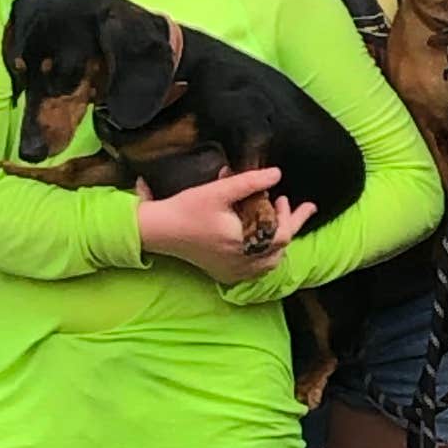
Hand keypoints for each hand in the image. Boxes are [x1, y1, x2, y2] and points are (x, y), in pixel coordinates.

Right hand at [135, 169, 306, 281]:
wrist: (159, 230)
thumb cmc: (186, 210)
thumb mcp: (219, 191)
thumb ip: (250, 182)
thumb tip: (276, 174)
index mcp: (243, 243)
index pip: (282, 235)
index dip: (288, 216)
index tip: (283, 198)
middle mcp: (241, 262)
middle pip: (280, 250)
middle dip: (288, 226)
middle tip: (288, 207)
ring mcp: (233, 272)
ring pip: (270, 264)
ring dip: (278, 244)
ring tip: (279, 224)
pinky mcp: (224, 274)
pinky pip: (254, 271)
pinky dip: (263, 258)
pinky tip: (262, 244)